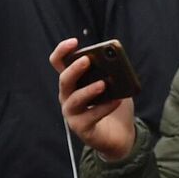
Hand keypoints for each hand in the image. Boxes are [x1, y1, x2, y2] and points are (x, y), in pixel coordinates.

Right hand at [49, 38, 136, 161]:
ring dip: (89, 90)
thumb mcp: (115, 85)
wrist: (120, 135)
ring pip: (75, 99)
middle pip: (64, 80)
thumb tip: (117, 62)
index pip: (58, 63)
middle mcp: (67, 96)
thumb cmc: (112, 105)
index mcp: (72, 81)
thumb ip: (113, 73)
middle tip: (88, 60)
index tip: (74, 42)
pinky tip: (116, 100)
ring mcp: (72, 113)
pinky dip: (104, 107)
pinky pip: (91, 116)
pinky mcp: (81, 128)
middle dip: (75, 69)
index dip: (62, 51)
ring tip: (104, 83)